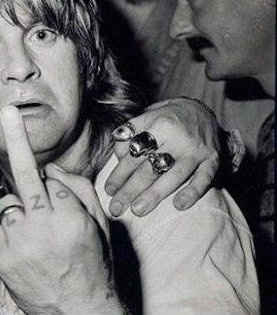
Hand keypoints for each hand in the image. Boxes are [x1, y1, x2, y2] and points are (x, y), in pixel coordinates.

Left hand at [0, 106, 120, 314]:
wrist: (76, 311)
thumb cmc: (94, 264)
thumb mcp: (100, 227)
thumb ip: (78, 190)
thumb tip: (50, 167)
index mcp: (70, 217)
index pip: (50, 180)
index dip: (53, 188)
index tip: (18, 129)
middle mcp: (41, 227)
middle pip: (22, 178)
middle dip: (18, 143)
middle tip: (8, 112)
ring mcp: (18, 243)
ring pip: (7, 205)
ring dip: (19, 211)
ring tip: (36, 236)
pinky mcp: (1, 257)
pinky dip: (9, 231)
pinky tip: (25, 247)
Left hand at [105, 98, 220, 216]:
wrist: (202, 111)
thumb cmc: (166, 119)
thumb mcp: (146, 117)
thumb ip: (130, 136)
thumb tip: (118, 158)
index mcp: (159, 126)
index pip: (134, 154)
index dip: (120, 173)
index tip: (109, 190)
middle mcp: (178, 138)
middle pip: (150, 167)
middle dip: (131, 190)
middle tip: (116, 208)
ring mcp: (196, 150)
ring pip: (174, 175)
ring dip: (154, 194)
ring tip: (138, 210)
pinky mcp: (213, 160)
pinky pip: (204, 178)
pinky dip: (193, 192)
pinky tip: (179, 205)